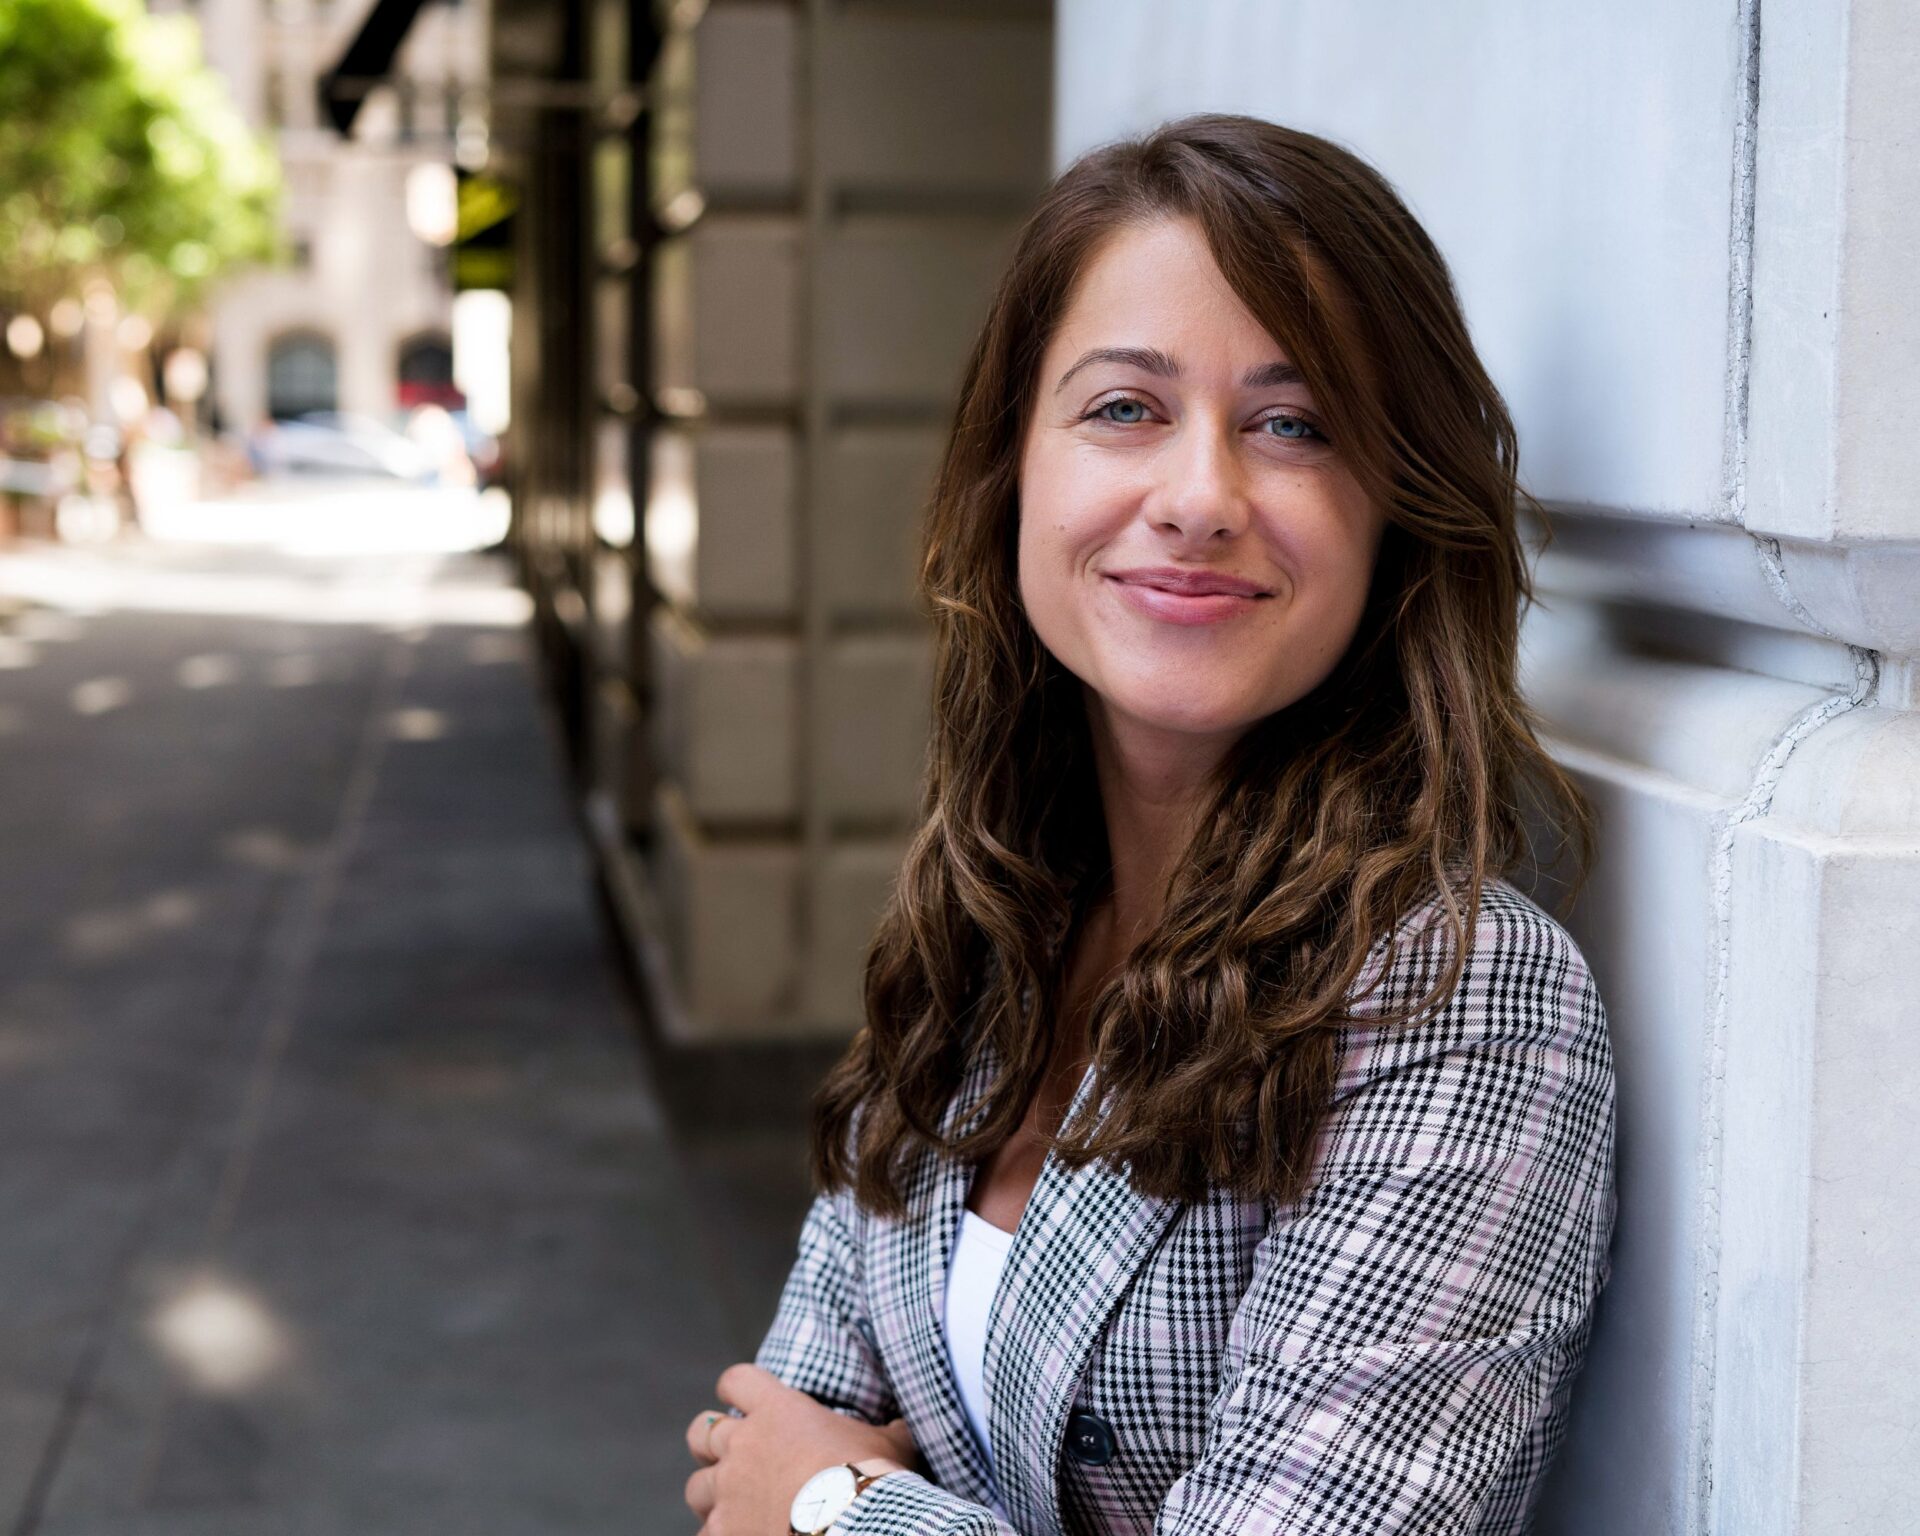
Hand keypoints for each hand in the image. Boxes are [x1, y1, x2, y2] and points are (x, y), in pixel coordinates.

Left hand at [684, 1364, 916, 1534]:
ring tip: (731, 1505)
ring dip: (712, 1494)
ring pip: (697, 1486)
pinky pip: (705, 1532)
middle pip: (702, 1431)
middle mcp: (743, 1445)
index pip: (737, 1380)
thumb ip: (891, 1429)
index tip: (741, 1397)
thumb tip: (909, 1425)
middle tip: (729, 1455)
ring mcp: (727, 1491)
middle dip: (709, 1442)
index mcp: (777, 1410)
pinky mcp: (722, 1532)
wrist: (854, 1526)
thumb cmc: (871, 1479)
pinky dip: (719, 1535)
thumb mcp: (890, 1445)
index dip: (737, 1388)